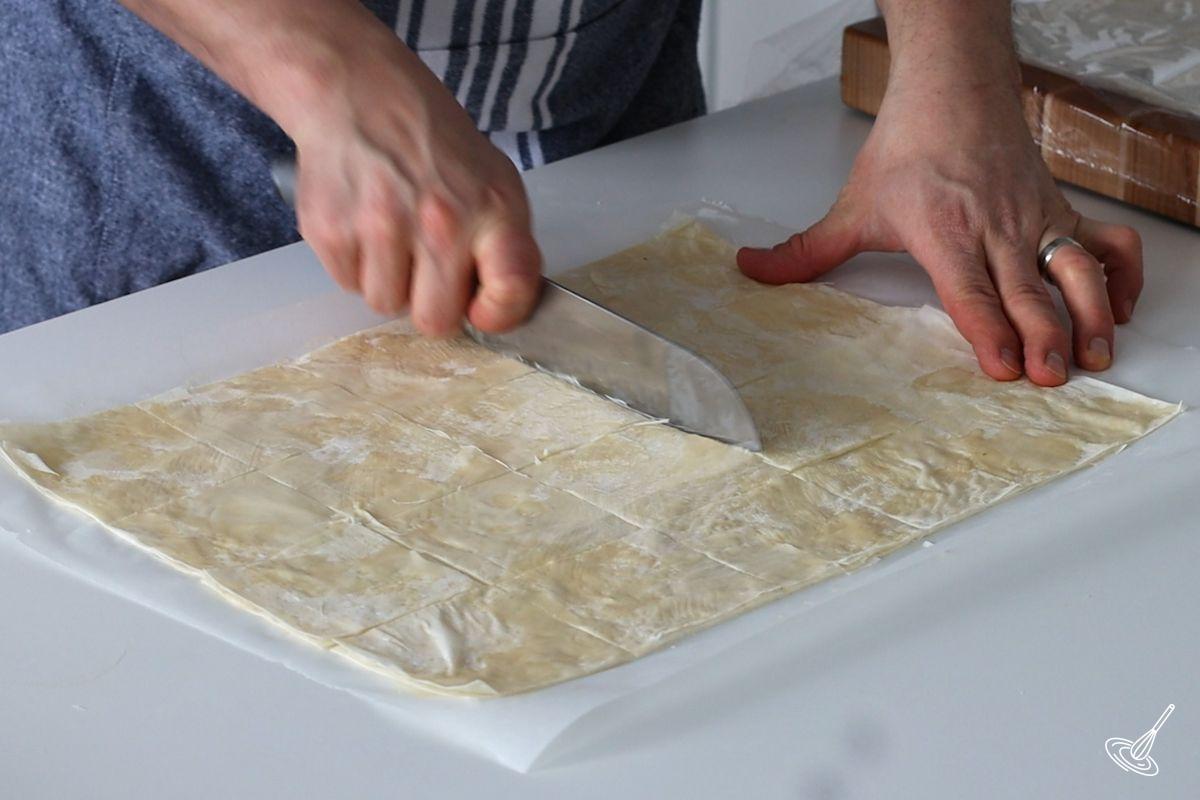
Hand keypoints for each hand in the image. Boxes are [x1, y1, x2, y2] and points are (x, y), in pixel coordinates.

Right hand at [279, 18, 541, 334]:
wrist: (361, 95)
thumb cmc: (433, 144)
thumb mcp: (495, 180)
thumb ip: (508, 245)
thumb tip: (506, 307)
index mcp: (491, 209)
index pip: (511, 288)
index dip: (498, 314)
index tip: (483, 309)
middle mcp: (440, 221)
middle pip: (435, 319)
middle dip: (431, 303)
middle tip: (428, 267)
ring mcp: (381, 226)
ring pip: (386, 305)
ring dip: (391, 282)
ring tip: (394, 236)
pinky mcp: (332, 230)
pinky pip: (348, 284)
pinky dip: (356, 264)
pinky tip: (365, 224)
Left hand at [737, 73, 1142, 385]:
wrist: (954, 88)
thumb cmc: (909, 147)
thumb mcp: (853, 205)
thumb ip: (805, 251)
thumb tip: (751, 271)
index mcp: (944, 231)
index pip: (970, 290)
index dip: (988, 329)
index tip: (1002, 367)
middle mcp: (997, 229)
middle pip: (1028, 290)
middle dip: (1044, 337)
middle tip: (1053, 378)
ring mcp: (1035, 220)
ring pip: (1076, 268)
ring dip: (1089, 314)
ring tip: (1095, 356)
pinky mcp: (1059, 211)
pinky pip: (1107, 242)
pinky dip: (1121, 275)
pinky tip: (1117, 312)